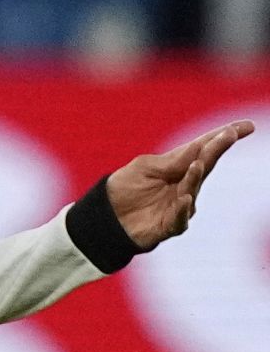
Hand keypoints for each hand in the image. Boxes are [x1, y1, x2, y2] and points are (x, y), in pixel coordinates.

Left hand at [106, 121, 253, 249]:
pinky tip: (184, 198)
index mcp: (179, 167)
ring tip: (197, 163)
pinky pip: (179, 218)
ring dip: (195, 177)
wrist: (106, 216)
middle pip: (204, 165)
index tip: (245, 126)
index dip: (223, 138)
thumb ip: (171, 161)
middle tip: (230, 135)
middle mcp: (186, 186)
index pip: (203, 149)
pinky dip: (181, 209)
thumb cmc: (126, 188)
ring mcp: (180, 206)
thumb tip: (197, 148)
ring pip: (192, 189)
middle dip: (217, 149)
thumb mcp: (144, 167)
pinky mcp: (169, 225)